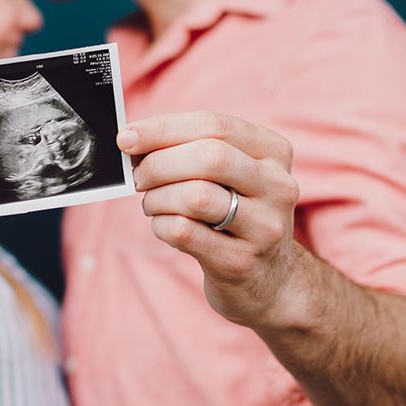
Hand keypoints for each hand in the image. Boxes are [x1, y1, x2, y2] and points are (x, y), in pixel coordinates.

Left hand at [117, 111, 299, 327]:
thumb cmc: (235, 214)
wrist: (269, 281)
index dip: (163, 129)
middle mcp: (278, 187)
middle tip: (138, 177)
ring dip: (158, 197)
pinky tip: (163, 226)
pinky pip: (185, 232)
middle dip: (159, 164)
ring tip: (152, 204)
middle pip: (209, 157)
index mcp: (274, 152)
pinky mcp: (241, 262)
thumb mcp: (230, 175)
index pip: (214, 125)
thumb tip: (133, 139)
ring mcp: (264, 228)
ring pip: (196, 196)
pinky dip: (161, 225)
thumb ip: (190, 149)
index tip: (127, 137)